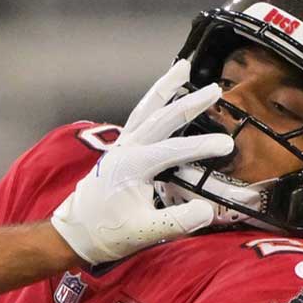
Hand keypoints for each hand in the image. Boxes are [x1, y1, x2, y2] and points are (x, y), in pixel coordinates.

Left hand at [51, 60, 234, 264]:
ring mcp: (120, 148)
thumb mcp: (145, 231)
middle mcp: (124, 150)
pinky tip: (164, 99)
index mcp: (131, 166)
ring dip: (164, 89)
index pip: (172, 150)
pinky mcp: (118, 152)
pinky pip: (138, 120)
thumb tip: (208, 210)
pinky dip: (153, 104)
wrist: (75, 234)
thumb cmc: (106, 233)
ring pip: (144, 110)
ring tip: (182, 68)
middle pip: (160, 118)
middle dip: (188, 103)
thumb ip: (178, 221)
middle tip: (214, 90)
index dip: (201, 146)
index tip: (227, 145)